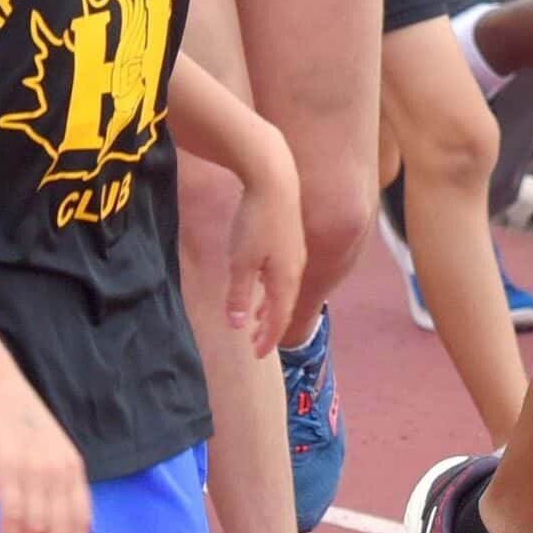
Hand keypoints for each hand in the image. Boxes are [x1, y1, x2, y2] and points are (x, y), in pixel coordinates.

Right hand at [0, 368, 91, 532]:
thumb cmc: (13, 416)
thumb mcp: (46, 447)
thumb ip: (52, 477)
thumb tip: (48, 516)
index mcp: (73, 466)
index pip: (82, 520)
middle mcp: (59, 471)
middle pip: (58, 532)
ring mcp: (35, 471)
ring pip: (36, 530)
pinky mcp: (7, 470)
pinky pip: (13, 519)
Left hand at [222, 117, 303, 358]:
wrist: (274, 177)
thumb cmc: (255, 220)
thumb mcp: (240, 261)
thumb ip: (239, 295)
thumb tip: (237, 325)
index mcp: (285, 278)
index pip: (278, 317)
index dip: (267, 338)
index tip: (256, 355)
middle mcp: (295, 268)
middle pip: (283, 305)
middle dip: (268, 325)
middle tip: (254, 343)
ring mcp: (294, 251)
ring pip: (282, 288)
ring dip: (269, 306)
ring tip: (255, 318)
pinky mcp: (289, 236)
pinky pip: (282, 273)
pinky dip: (270, 287)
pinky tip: (260, 281)